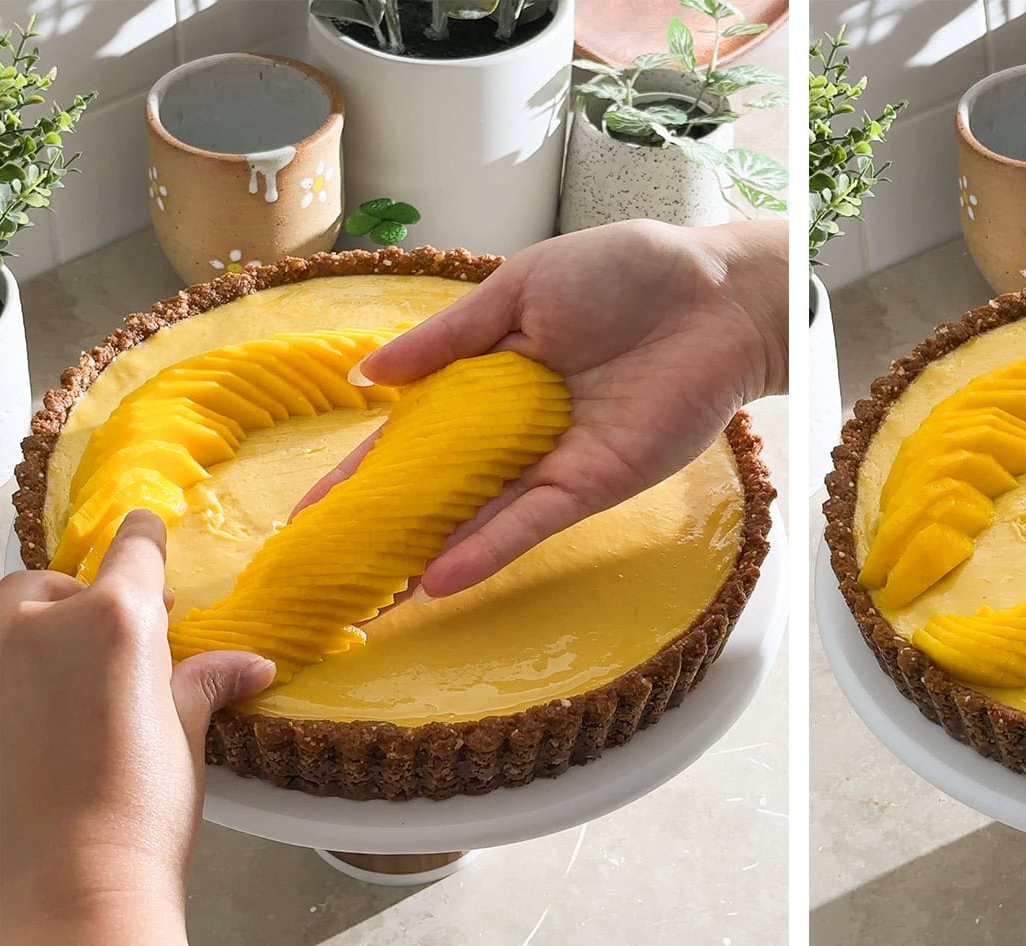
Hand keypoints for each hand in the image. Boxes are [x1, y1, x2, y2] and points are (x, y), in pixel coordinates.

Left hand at [0, 510, 274, 945]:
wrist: (68, 885)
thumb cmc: (137, 809)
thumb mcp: (184, 737)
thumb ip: (202, 684)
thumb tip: (250, 665)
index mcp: (113, 619)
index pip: (132, 549)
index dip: (144, 534)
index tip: (146, 525)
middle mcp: (37, 628)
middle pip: (47, 584)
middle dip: (77, 602)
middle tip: (115, 643)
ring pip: (5, 623)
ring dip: (34, 638)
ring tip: (71, 682)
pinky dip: (16, 682)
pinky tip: (42, 723)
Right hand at [297, 218, 787, 597]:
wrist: (714, 294)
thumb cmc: (626, 272)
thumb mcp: (519, 290)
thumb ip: (447, 339)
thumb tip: (365, 377)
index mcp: (490, 376)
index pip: (413, 432)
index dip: (363, 468)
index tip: (310, 509)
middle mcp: (514, 427)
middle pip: (438, 485)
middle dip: (384, 526)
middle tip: (324, 568)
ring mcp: (551, 460)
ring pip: (478, 515)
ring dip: (426, 552)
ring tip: (368, 593)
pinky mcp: (593, 482)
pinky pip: (533, 520)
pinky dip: (488, 547)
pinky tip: (439, 577)